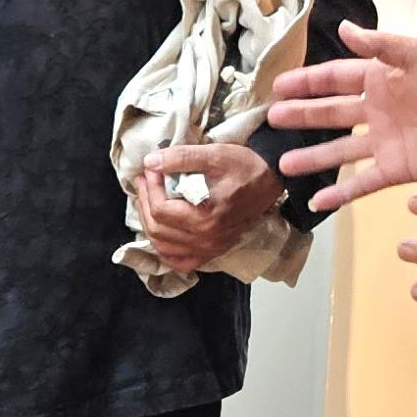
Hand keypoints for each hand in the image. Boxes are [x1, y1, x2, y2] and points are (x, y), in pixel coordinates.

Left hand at [137, 140, 286, 272]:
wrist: (271, 180)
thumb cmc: (246, 167)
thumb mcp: (214, 155)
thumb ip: (180, 158)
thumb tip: (150, 162)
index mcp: (206, 219)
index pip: (161, 210)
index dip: (150, 187)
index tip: (151, 168)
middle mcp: (206, 240)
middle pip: (158, 229)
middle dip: (145, 202)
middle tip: (145, 180)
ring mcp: (210, 249)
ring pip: (163, 246)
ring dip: (150, 223)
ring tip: (148, 199)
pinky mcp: (214, 251)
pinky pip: (180, 261)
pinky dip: (165, 249)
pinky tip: (162, 231)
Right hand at [266, 22, 416, 213]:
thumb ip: (381, 46)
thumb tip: (344, 28)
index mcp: (379, 79)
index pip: (334, 79)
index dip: (307, 82)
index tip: (278, 86)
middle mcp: (376, 111)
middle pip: (330, 114)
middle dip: (301, 116)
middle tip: (271, 120)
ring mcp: (383, 142)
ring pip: (339, 151)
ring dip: (312, 157)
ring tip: (284, 164)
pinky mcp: (396, 169)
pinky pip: (362, 182)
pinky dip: (340, 194)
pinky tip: (316, 202)